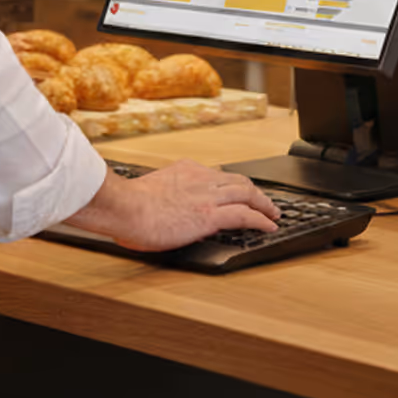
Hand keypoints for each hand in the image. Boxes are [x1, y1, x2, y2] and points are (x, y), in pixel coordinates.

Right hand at [64, 161, 278, 251]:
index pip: (216, 176)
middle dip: (254, 191)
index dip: (231, 185)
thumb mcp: (147, 192)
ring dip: (264, 204)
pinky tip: (269, 226)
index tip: (236, 191)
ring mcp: (207, 196)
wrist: (125, 207)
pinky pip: (245, 216)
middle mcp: (199, 179)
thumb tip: (156, 210)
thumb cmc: (126, 205)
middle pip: (238, 181)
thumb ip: (160, 196)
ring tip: (273, 214)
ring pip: (247, 194)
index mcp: (184, 171)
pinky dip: (261, 220)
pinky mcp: (211, 215)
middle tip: (264, 201)